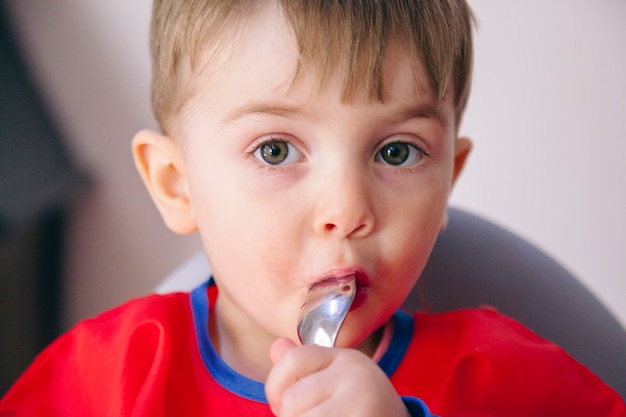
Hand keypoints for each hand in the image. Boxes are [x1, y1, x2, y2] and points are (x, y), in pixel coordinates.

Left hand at [265, 338, 410, 416]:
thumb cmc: (362, 413)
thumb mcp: (336, 385)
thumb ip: (304, 369)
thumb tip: (277, 346)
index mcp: (347, 358)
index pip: (292, 359)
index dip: (276, 388)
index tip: (288, 407)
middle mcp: (357, 374)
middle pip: (291, 399)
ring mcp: (362, 401)